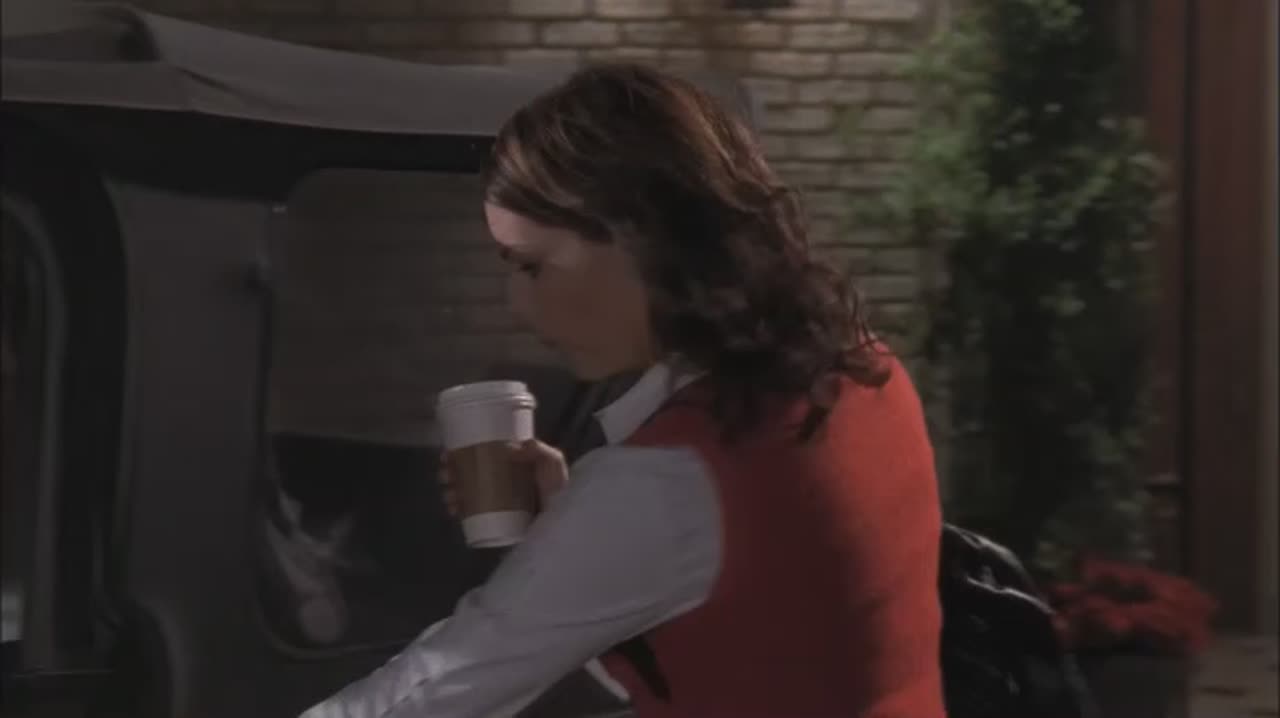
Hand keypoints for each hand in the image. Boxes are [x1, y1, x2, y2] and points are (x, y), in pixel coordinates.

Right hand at [439, 439, 569, 517]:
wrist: (567, 523)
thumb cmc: (562, 490)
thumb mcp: (553, 464)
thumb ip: (541, 452)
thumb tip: (514, 446)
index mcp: (509, 464)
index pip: (478, 454)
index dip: (459, 453)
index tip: (447, 454)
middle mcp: (500, 480)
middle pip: (466, 473)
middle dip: (450, 474)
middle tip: (446, 475)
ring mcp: (496, 501)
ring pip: (465, 493)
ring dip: (451, 492)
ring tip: (450, 495)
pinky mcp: (496, 521)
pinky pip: (472, 515)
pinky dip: (459, 511)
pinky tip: (454, 511)